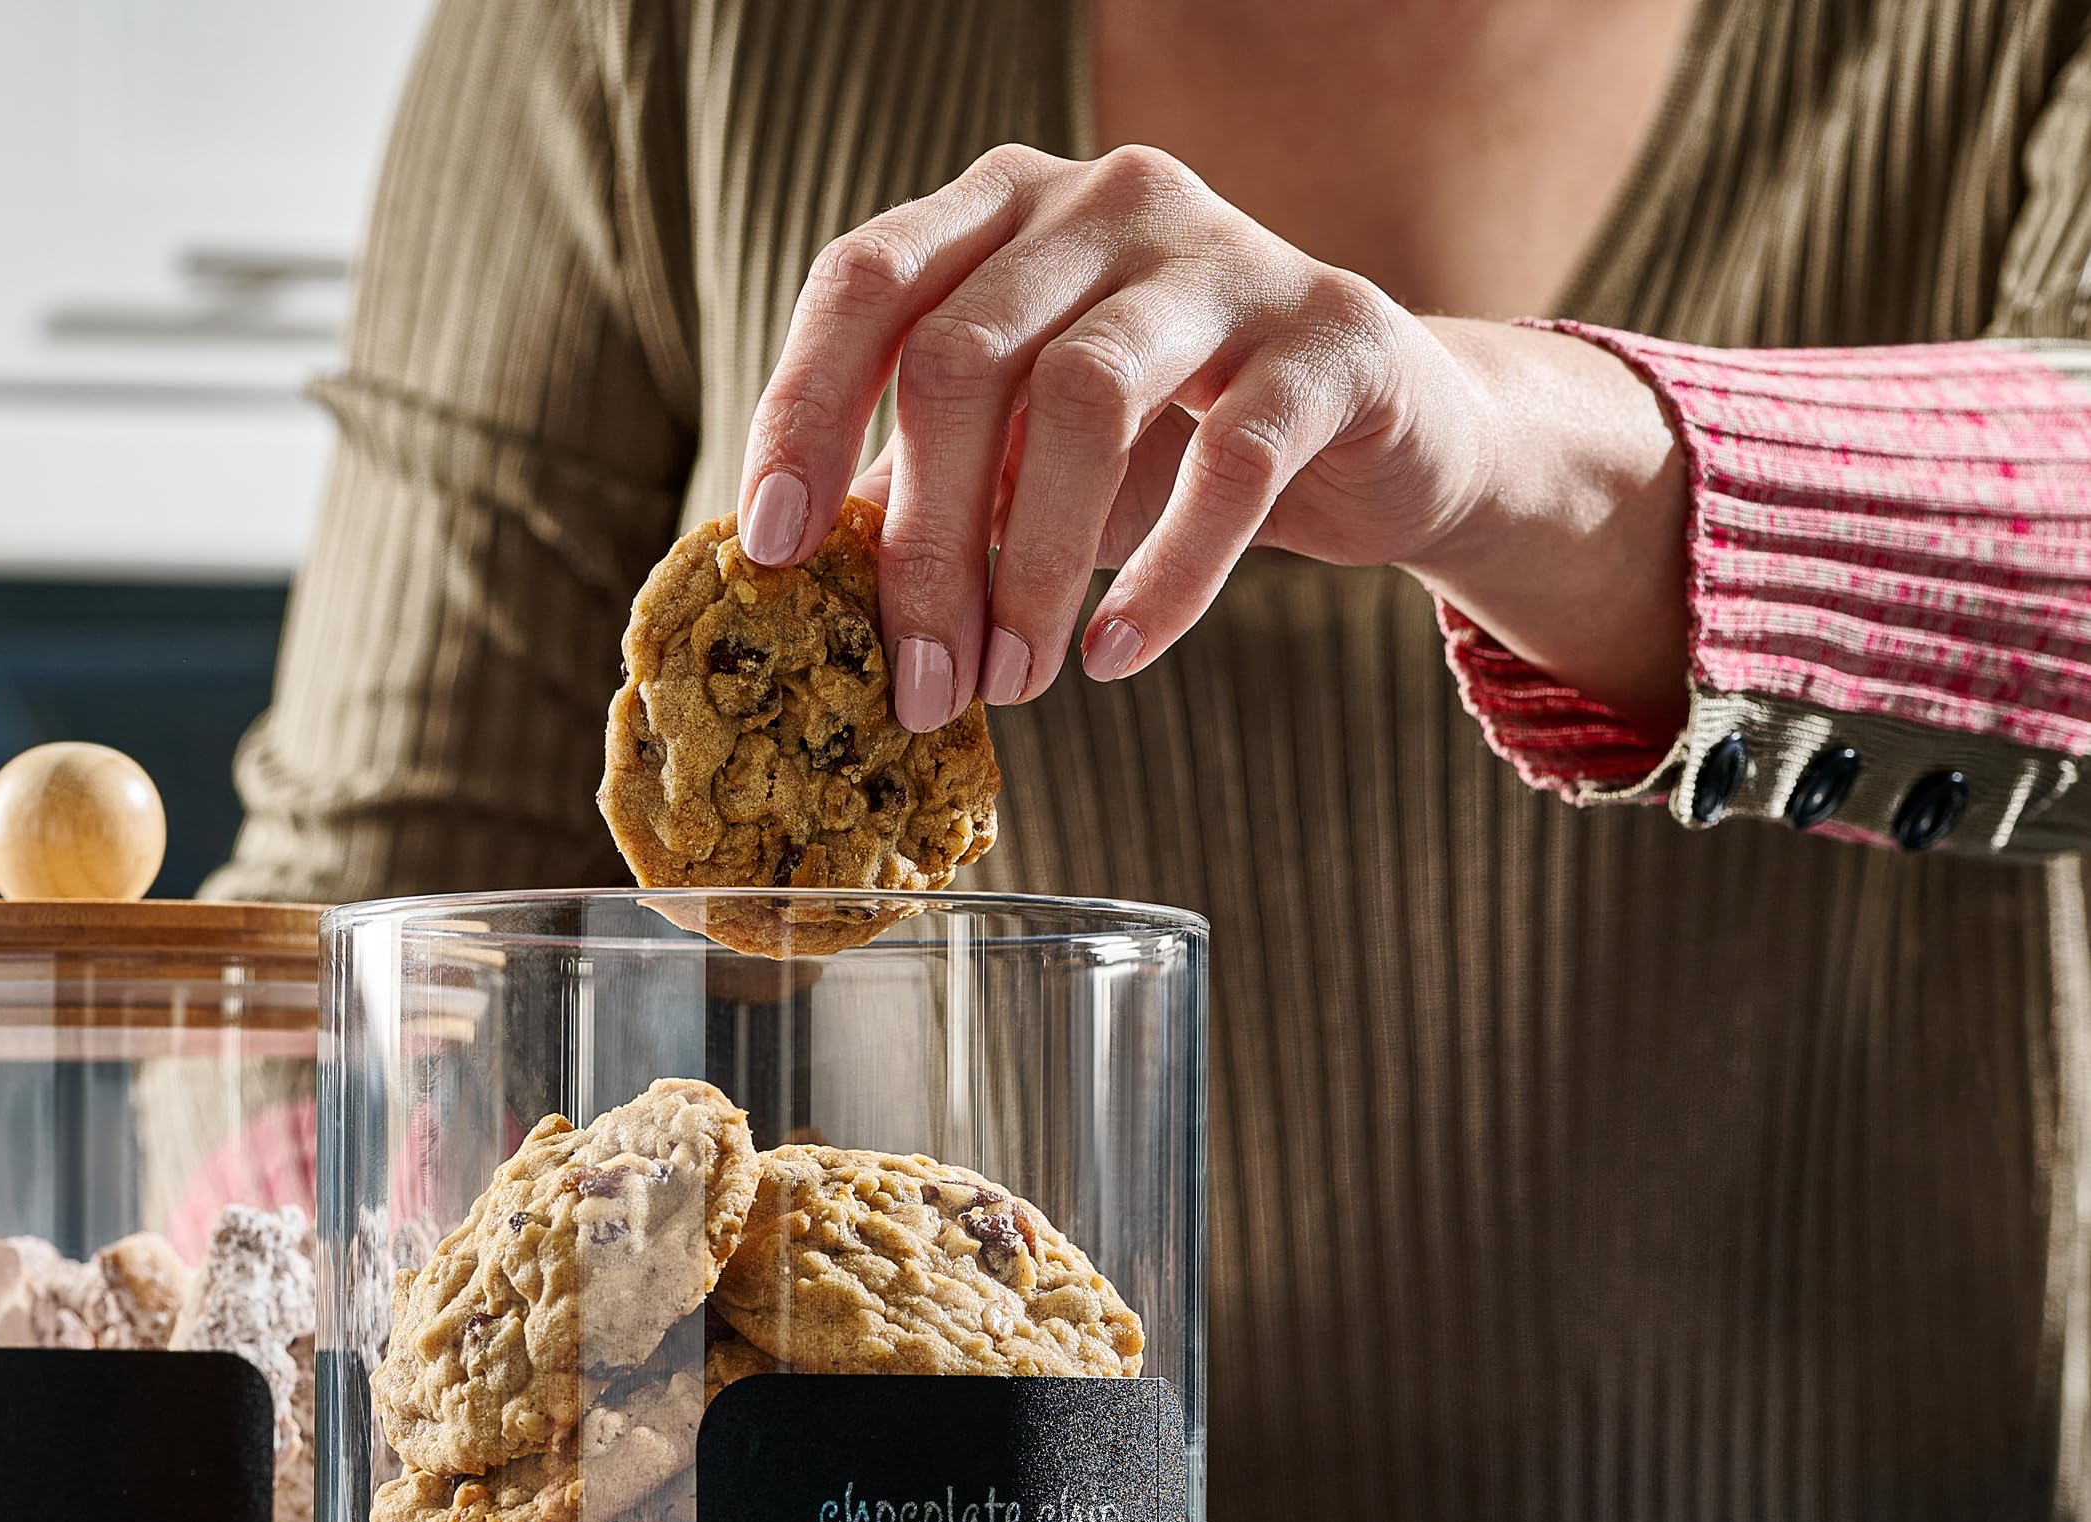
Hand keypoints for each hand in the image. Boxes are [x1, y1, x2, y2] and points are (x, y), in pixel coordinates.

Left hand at [738, 145, 1686, 737]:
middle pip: (961, 360)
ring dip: (1030, 570)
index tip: (772, 549)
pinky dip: (1161, 579)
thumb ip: (928, 488)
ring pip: (1082, 399)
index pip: (865, 281)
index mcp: (1004, 212)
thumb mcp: (1027, 458)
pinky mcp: (1332, 336)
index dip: (802, 411)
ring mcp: (1223, 254)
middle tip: (919, 684)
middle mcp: (1105, 202)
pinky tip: (1114, 655)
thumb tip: (801, 584)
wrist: (1385, 436)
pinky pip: (1229, 465)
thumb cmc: (1172, 446)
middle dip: (924, 547)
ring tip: (1016, 682)